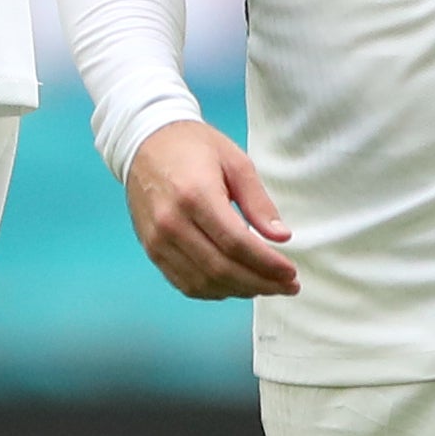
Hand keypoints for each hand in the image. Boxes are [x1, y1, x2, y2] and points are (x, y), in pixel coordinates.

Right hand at [124, 118, 297, 299]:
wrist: (143, 144)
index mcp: (195, 195)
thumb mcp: (235, 162)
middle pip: (221, 268)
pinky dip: (215, 291)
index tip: (291, 272)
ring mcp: (158, 240)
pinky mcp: (151, 250)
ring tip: (266, 286)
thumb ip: (258, 202)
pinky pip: (185, 283)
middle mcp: (172, 222)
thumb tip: (282, 236)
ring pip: (204, 282)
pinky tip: (236, 285)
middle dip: (260, 283)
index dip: (267, 264)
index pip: (236, 243)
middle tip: (288, 286)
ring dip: (240, 291)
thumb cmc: (192, 148)